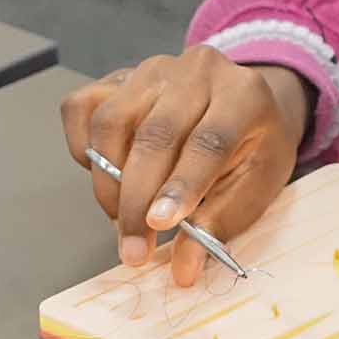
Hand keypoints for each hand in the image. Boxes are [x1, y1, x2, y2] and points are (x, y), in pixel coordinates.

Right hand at [58, 49, 312, 286]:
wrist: (241, 105)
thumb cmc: (250, 148)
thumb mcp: (255, 185)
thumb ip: (219, 223)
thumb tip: (183, 270)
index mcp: (245, 94)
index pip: (209, 139)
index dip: (182, 185)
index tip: (160, 224)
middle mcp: (197, 71)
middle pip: (156, 135)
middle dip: (138, 200)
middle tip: (134, 249)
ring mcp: (153, 69)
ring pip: (112, 121)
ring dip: (109, 180)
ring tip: (122, 218)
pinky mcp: (118, 77)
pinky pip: (82, 109)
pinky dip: (82, 147)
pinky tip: (104, 175)